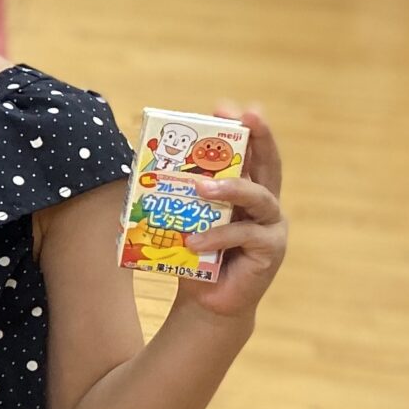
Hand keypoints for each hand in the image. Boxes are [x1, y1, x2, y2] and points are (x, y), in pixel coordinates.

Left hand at [179, 103, 285, 321]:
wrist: (207, 301)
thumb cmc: (195, 255)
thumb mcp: (184, 219)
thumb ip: (176, 197)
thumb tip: (137, 172)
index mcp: (245, 191)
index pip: (249, 154)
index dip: (244, 130)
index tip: (230, 106)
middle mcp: (264, 204)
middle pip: (269, 164)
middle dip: (260, 137)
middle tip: (249, 115)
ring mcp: (271, 226)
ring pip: (258, 197)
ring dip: (230, 189)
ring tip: (201, 189)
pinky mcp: (271, 249)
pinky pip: (244, 234)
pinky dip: (217, 236)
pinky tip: (194, 242)